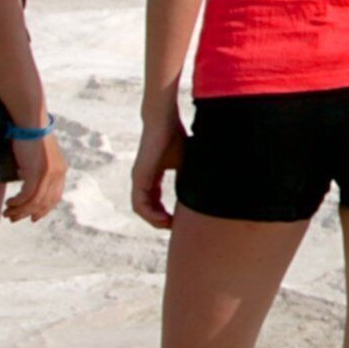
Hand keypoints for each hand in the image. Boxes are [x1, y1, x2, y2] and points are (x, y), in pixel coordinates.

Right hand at [4, 125, 66, 223]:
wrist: (30, 121)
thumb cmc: (29, 134)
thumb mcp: (36, 155)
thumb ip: (35, 169)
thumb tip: (25, 178)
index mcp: (60, 170)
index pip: (54, 197)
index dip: (43, 209)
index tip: (32, 217)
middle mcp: (58, 174)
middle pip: (45, 203)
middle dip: (28, 213)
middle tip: (13, 218)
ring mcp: (49, 174)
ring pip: (35, 201)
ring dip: (20, 210)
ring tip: (8, 213)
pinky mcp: (38, 172)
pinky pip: (28, 195)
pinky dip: (18, 202)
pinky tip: (9, 203)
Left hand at [129, 101, 185, 230]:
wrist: (162, 120)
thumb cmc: (175, 136)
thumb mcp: (186, 162)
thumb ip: (190, 176)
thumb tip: (209, 189)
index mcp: (151, 177)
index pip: (153, 201)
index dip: (165, 213)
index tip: (179, 219)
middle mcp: (142, 180)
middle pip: (147, 208)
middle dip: (161, 220)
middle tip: (176, 227)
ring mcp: (139, 179)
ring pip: (141, 209)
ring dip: (155, 221)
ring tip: (170, 225)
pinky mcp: (140, 178)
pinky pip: (140, 204)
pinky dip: (150, 215)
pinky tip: (164, 219)